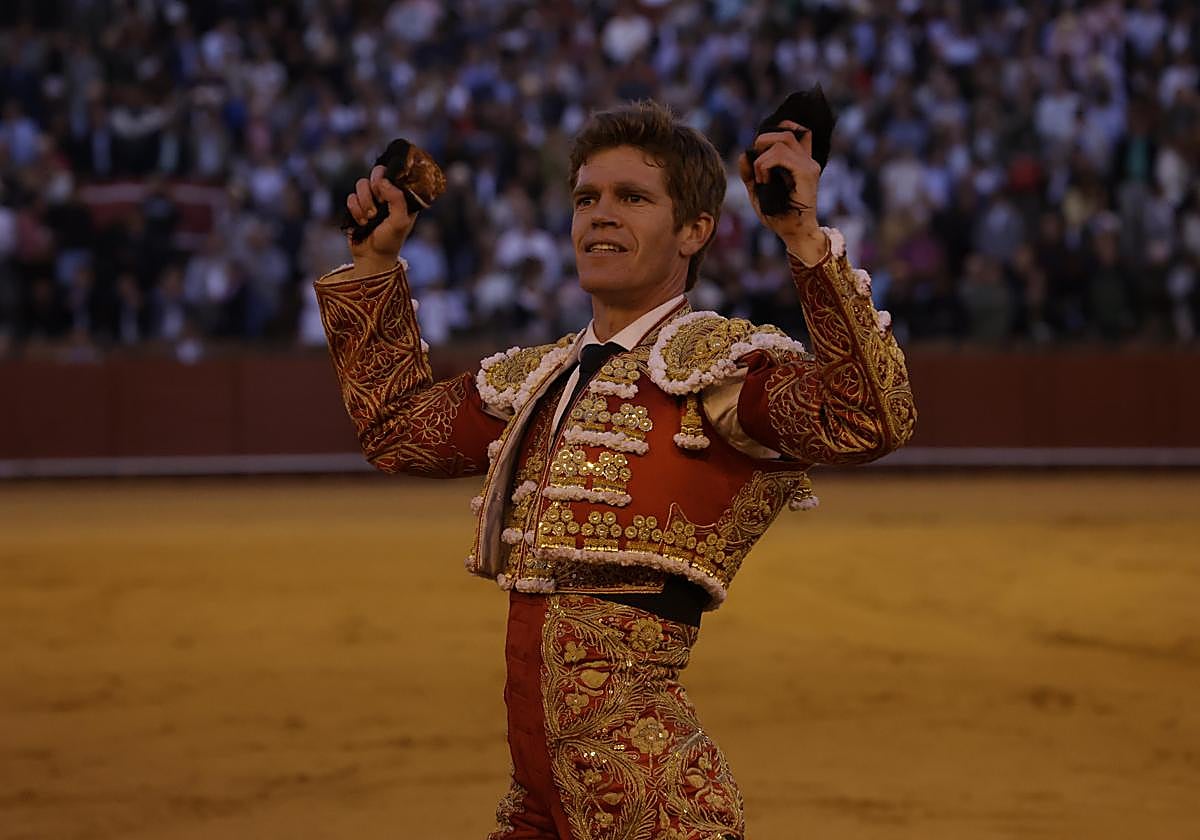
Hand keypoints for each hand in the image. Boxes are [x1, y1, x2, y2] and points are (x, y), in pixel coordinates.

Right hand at [344, 165, 417, 275]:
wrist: (372, 257)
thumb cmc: (390, 241)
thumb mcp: (400, 221)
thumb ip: (396, 199)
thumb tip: (383, 181)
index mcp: (403, 197)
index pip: (397, 173)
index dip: (389, 179)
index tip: (387, 195)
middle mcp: (387, 195)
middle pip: (377, 173)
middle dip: (374, 188)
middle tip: (378, 202)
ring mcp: (372, 199)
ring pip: (361, 184)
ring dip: (364, 202)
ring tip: (370, 218)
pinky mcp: (357, 206)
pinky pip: (351, 197)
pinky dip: (355, 210)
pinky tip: (362, 222)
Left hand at [739, 119, 827, 260]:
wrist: (794, 234)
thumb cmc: (778, 216)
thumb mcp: (758, 191)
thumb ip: (750, 173)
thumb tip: (743, 154)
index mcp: (800, 162)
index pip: (800, 131)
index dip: (782, 126)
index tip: (762, 144)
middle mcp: (807, 160)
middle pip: (785, 132)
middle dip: (762, 142)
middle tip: (756, 168)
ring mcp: (809, 165)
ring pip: (781, 140)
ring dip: (762, 158)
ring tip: (761, 178)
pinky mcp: (807, 172)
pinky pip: (780, 155)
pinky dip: (765, 165)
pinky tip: (764, 181)